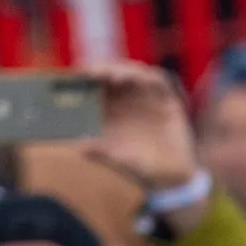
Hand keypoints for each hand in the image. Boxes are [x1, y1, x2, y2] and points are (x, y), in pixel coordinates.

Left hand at [78, 62, 207, 234]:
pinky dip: (149, 78)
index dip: (85, 78)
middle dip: (102, 69)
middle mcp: (126, 100)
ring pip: (134, 74)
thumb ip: (101, 153)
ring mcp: (147, 98)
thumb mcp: (118, 162)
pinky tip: (140, 79)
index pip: (94, 86)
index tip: (74, 75)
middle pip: (112, 74)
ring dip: (123, 70)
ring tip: (113, 77)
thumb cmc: (140, 168)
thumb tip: (79, 146)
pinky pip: (158, 82)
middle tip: (90, 71)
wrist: (170, 176)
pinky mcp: (166, 101)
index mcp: (108, 110)